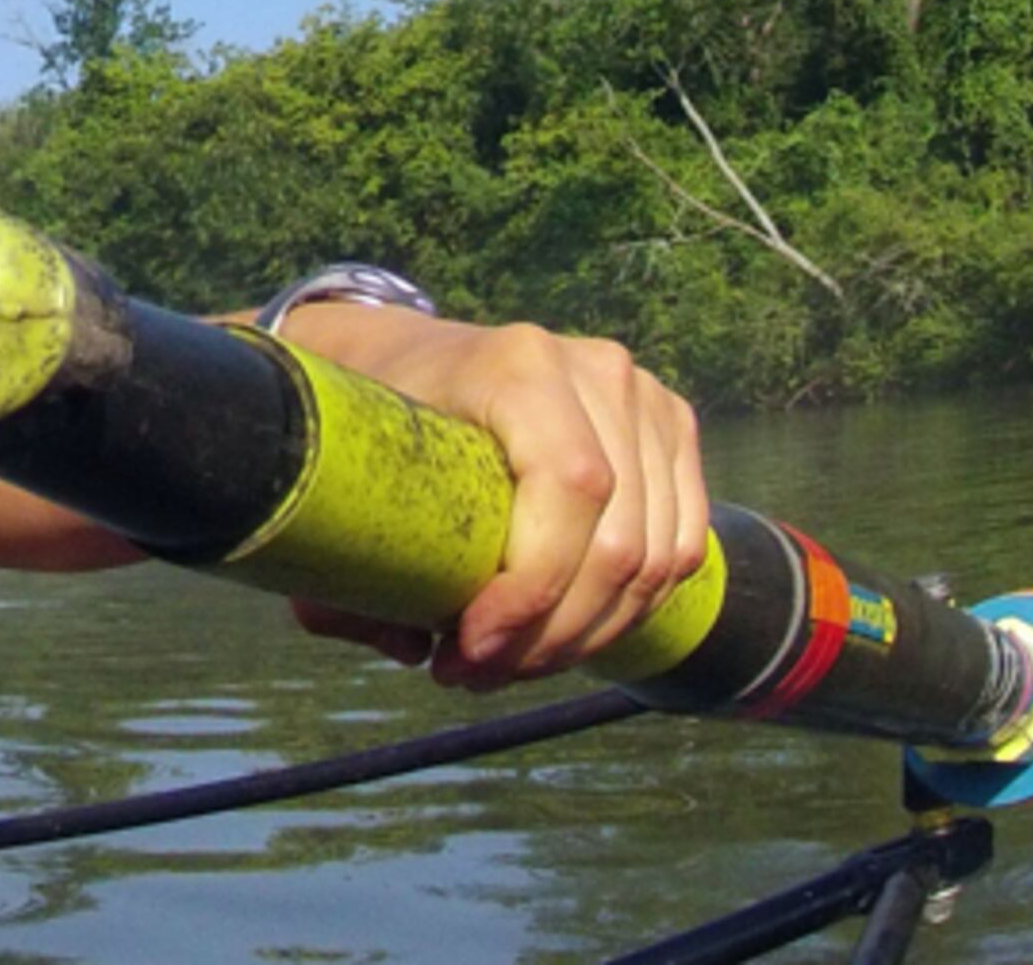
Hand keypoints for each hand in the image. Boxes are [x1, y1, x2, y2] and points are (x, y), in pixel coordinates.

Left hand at [271, 303, 707, 688]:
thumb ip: (360, 568)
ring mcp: (644, 396)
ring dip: (588, 636)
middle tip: (478, 675)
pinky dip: (629, 609)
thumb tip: (414, 649)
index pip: (571, 487)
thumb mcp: (351, 479)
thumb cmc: (376, 425)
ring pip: (658, 557)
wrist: (408, 356)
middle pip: (620, 540)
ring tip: (514, 662)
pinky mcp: (669, 429)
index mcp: (518, 364)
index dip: (534, 589)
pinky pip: (681, 547)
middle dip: (551, 635)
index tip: (468, 649)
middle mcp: (595, 370)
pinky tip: (565, 633)